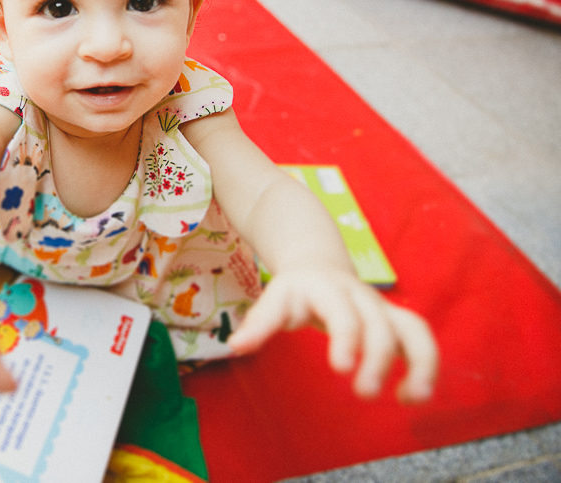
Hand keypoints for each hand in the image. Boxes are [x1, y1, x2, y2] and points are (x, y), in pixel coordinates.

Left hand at [227, 269, 437, 403]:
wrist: (317, 263)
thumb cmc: (294, 291)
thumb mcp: (274, 300)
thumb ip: (259, 323)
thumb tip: (236, 346)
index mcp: (327, 288)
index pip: (341, 311)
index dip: (346, 337)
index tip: (341, 368)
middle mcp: (360, 296)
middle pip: (379, 324)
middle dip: (377, 358)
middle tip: (364, 393)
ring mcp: (382, 308)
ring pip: (413, 328)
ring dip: (420, 362)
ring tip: (413, 398)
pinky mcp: (396, 322)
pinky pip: (421, 339)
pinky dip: (424, 367)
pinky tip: (411, 397)